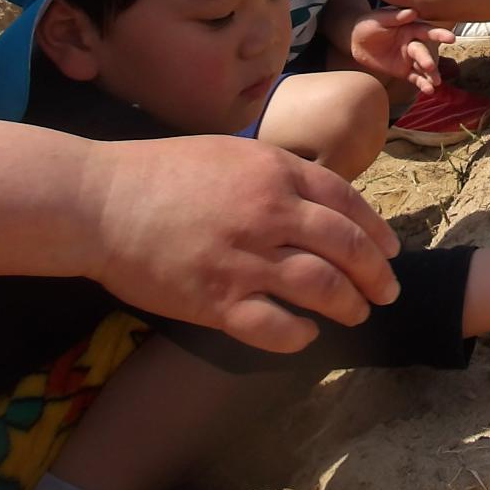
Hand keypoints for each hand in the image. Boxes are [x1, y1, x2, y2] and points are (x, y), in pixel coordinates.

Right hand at [81, 136, 401, 353]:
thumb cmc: (160, 173)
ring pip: (322, 288)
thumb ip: (277, 174)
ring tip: (356, 313)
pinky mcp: (216, 300)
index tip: (390, 251)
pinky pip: (276, 328)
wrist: (99, 201)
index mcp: (275, 171)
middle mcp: (270, 212)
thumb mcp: (232, 153)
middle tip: (387, 291)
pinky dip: (300, 336)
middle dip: (376, 274)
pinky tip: (305, 336)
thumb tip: (319, 200)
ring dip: (348, 305)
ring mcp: (245, 257)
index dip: (376, 231)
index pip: (347, 203)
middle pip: (347, 247)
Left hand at [349, 6, 454, 95]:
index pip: (427, 31)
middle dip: (427, 59)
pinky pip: (415, 78)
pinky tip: (429, 90)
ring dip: (430, 75)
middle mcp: (413, 43)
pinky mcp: (403, 72)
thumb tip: (413, 12)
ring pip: (423, 67)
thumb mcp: (379, 18)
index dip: (439, 34)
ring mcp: (409, 59)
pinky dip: (423, 84)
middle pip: (423, 52)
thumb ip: (395, 17)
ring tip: (436, 83)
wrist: (355, 41)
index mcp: (410, 28)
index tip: (451, 38)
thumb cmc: (368, 24)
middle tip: (429, 67)